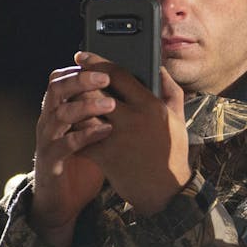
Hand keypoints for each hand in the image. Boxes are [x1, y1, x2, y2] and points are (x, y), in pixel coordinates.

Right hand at [31, 58, 117, 246]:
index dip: (80, 68)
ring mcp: (48, 140)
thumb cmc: (86, 161)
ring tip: (111, 103)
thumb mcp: (98, 132)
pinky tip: (105, 131)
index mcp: (60, 109)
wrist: (66, 199)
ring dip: (85, 106)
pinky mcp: (51, 161)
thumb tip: (139, 89)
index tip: (102, 62)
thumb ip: (110, 111)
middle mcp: (50, 120)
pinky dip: (84, 136)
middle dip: (80, 80)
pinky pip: (64, 145)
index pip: (62, 78)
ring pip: (58, 114)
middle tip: (105, 77)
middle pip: (56, 89)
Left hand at [74, 53, 191, 215]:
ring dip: (72, 105)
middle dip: (79, 81)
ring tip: (68, 100)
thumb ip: (170, 88)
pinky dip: (73, 130)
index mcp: (151, 105)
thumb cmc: (172, 151)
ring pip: (83, 112)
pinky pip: (80, 137)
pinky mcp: (104, 156)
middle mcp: (133, 119)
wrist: (165, 190)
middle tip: (71, 77)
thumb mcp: (178, 117)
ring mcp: (116, 138)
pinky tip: (70, 126)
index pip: (117, 74)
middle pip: (95, 90)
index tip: (82, 56)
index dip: (96, 61)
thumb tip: (159, 66)